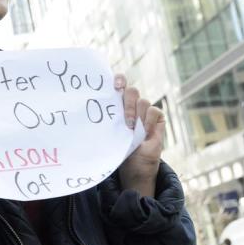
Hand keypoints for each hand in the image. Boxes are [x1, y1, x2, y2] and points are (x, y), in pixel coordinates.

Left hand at [115, 75, 164, 197]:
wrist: (134, 165)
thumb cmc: (117, 148)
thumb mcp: (108, 132)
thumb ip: (105, 120)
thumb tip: (86, 112)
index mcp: (117, 104)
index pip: (120, 83)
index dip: (120, 79)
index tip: (115, 85)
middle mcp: (132, 105)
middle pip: (132, 91)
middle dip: (128, 103)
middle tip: (125, 120)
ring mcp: (145, 111)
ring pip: (143, 101)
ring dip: (137, 116)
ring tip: (132, 130)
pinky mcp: (157, 119)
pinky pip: (154, 111)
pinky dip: (149, 122)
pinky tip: (145, 133)